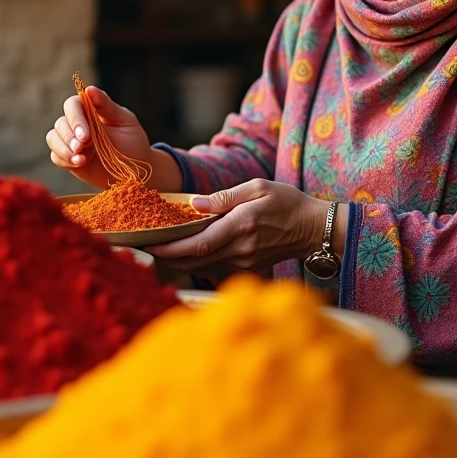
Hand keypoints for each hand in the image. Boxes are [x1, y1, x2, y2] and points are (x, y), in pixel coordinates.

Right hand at [47, 86, 173, 189]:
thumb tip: (89, 89)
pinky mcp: (69, 159)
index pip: (73, 105)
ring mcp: (71, 141)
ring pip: (54, 138)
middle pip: (60, 123)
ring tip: (80, 159)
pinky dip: (64, 159)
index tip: (85, 135)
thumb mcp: (124, 121)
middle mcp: (78, 124)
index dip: (75, 118)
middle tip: (81, 147)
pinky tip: (79, 163)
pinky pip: (56, 156)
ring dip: (63, 148)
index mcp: (90, 110)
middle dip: (69, 136)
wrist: (136, 170)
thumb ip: (106, 105)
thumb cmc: (132, 141)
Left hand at [147, 179, 341, 272]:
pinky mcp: (246, 269)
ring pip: (201, 267)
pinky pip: (214, 268)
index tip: (149, 244)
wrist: (313, 229)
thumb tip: (194, 204)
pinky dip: (196, 262)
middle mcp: (240, 250)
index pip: (198, 244)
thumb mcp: (257, 188)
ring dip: (178, 260)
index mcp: (241, 227)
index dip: (171, 248)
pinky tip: (184, 251)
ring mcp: (243, 264)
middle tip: (143, 246)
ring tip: (156, 248)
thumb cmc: (286, 202)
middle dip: (166, 256)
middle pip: (194, 260)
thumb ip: (224, 197)